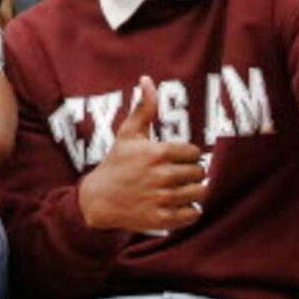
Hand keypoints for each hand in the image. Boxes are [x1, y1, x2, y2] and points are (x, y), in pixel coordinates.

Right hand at [75, 78, 209, 232]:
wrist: (98, 199)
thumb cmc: (117, 163)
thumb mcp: (128, 133)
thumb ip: (144, 107)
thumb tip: (147, 79)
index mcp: (158, 152)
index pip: (195, 153)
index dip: (188, 156)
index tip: (176, 159)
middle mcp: (162, 175)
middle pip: (200, 173)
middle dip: (191, 173)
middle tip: (178, 175)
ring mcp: (162, 198)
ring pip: (200, 193)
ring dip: (193, 191)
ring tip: (181, 189)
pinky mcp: (162, 219)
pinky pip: (193, 214)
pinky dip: (190, 210)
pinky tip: (178, 204)